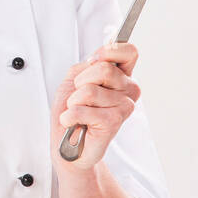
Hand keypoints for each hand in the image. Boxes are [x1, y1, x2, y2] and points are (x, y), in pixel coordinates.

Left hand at [50, 43, 140, 171]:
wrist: (67, 145)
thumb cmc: (71, 111)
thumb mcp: (74, 79)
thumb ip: (87, 65)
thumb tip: (97, 59)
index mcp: (122, 76)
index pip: (129, 51)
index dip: (108, 52)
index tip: (93, 61)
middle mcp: (129, 90)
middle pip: (104, 68)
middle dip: (80, 82)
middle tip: (79, 97)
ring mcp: (124, 107)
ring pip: (89, 90)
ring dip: (73, 102)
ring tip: (78, 112)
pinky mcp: (114, 123)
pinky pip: (81, 110)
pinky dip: (69, 117)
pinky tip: (74, 123)